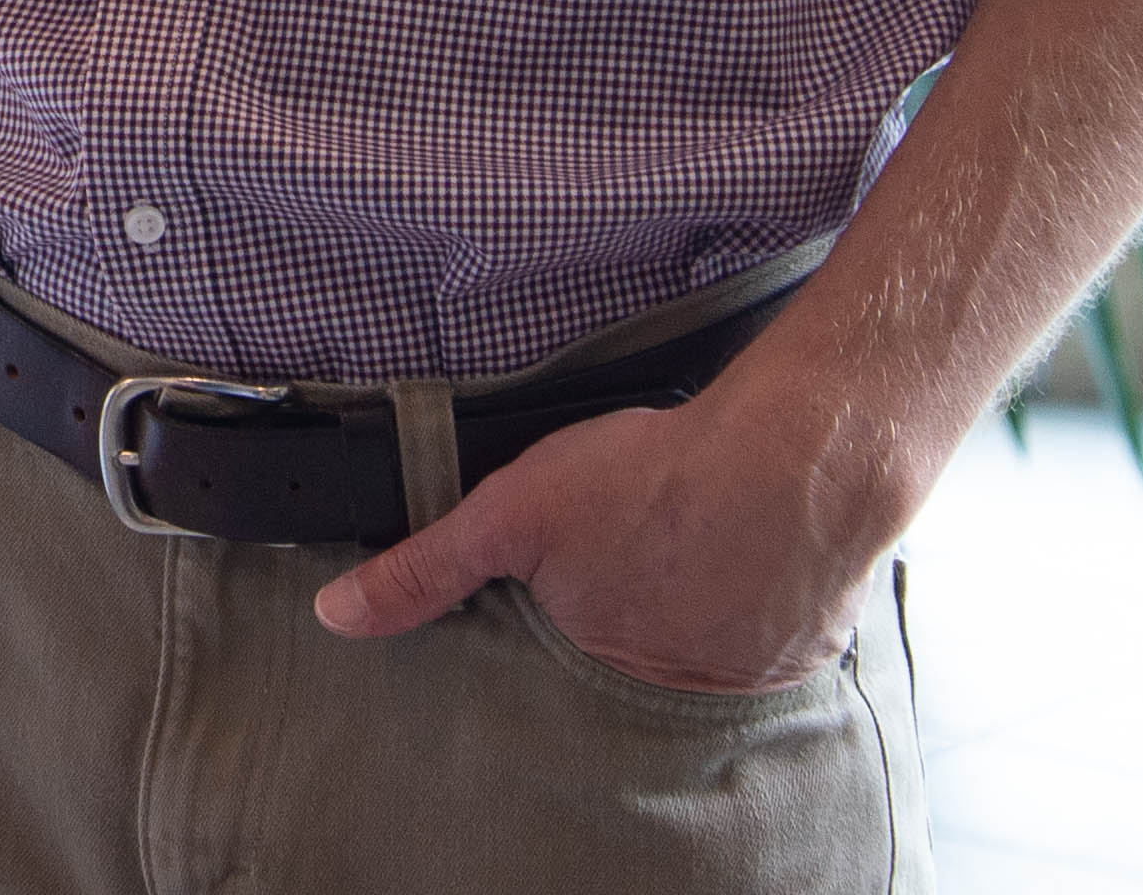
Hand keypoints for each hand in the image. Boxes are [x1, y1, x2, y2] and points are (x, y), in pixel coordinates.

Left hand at [304, 373, 904, 695]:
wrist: (792, 463)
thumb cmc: (654, 481)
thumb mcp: (510, 512)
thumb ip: (424, 567)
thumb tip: (336, 615)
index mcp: (599, 657)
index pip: (570, 634)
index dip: (576, 587)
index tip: (594, 547)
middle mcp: (672, 679)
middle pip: (639, 636)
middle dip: (639, 591)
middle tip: (651, 530)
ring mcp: (745, 664)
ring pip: (707, 630)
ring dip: (701, 588)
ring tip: (696, 525)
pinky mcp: (805, 641)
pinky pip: (773, 624)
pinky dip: (761, 588)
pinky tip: (751, 541)